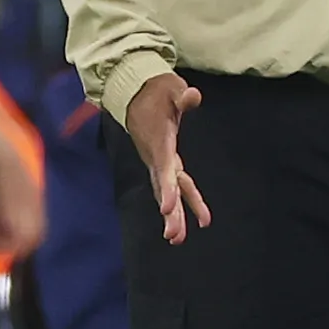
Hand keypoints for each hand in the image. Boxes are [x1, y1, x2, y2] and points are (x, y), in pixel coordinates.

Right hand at [124, 71, 210, 244]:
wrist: (135, 93)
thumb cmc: (156, 91)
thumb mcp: (170, 88)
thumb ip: (182, 96)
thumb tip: (193, 96)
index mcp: (160, 141)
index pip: (164, 169)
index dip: (167, 189)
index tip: (168, 210)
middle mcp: (156, 156)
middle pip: (164, 188)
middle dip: (169, 212)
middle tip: (173, 236)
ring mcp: (157, 161)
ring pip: (166, 191)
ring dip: (172, 215)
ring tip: (177, 239)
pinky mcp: (161, 162)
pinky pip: (170, 186)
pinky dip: (175, 205)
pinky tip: (181, 224)